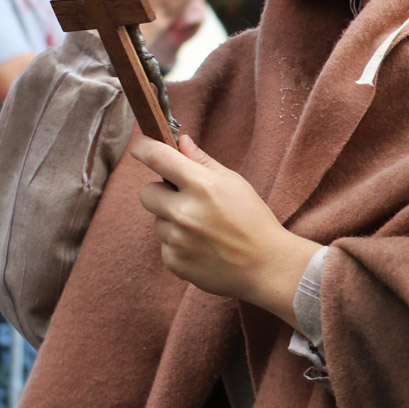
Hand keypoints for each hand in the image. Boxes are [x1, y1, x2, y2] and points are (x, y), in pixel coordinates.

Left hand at [128, 132, 319, 325]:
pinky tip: (203, 248)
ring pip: (157, 221)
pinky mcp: (174, 262)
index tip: (141, 147)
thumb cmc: (254, 221)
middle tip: (187, 200)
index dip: (143, 147)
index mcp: (202, 186)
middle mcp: (184, 212)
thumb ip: (203, 161)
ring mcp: (177, 240)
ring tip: (204, 230)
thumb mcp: (235, 183)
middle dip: (161, 192)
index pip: (156, 157)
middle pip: (146, 192)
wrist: (267, 267)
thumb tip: (180, 141)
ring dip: (173, 222)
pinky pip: (165, 245)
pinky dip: (179, 245)